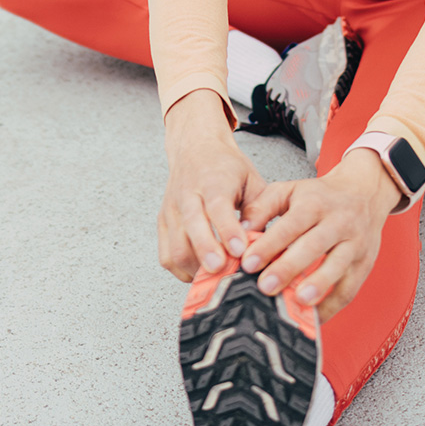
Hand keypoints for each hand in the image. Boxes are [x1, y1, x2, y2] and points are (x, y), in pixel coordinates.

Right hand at [157, 89, 264, 282]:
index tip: (239, 250)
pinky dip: (181, 270)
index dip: (227, 231)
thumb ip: (258, 209)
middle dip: (206, 253)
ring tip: (216, 277)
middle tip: (222, 271)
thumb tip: (262, 241)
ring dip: (195, 267)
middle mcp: (188, 194)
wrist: (196, 148)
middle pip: (191, 227)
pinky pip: (166, 254)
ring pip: (175, 246)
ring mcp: (172, 210)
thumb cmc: (225, 166)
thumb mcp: (251, 179)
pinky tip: (199, 273)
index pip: (217, 207)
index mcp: (213, 180)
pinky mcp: (163, 223)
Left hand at [239, 149, 401, 321]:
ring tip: (297, 302)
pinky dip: (332, 306)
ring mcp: (355, 244)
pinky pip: (349, 289)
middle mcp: (338, 222)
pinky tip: (313, 318)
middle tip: (265, 287)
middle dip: (289, 268)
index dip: (270, 244)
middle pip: (314, 246)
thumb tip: (241, 231)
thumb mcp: (289, 190)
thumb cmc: (319, 197)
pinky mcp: (364, 264)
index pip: (291, 224)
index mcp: (315, 203)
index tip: (248, 264)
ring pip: (337, 267)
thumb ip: (262, 207)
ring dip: (318, 286)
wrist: (364, 192)